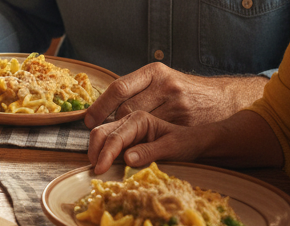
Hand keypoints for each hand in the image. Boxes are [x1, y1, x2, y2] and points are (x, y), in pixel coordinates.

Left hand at [83, 62, 265, 127]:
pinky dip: (142, 142)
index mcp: (153, 72)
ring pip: (140, 123)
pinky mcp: (186, 122)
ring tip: (113, 143)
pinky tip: (135, 147)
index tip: (88, 121)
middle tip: (98, 135)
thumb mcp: (160, 80)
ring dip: (124, 135)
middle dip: (111, 124)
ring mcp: (177, 104)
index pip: (118, 88)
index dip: (100, 107)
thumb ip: (136, 89)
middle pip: (126, 108)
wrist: (223, 100)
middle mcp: (164, 85)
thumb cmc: (183, 91)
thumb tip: (101, 105)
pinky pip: (156, 135)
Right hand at [88, 110, 208, 174]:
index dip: (106, 153)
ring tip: (97, 167)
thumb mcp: (173, 149)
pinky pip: (107, 138)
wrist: (194, 138)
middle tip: (95, 169)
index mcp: (139, 119)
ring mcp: (126, 125)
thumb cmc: (186, 142)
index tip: (100, 169)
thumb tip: (127, 158)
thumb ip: (150, 152)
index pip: (116, 136)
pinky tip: (102, 161)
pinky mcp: (125, 133)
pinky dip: (101, 149)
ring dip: (96, 149)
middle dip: (95, 149)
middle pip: (102, 130)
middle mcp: (129, 119)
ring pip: (101, 133)